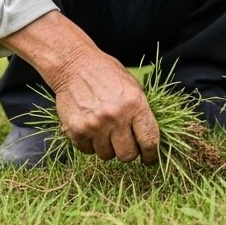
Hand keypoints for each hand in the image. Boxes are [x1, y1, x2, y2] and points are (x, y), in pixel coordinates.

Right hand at [0, 11, 159, 163]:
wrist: (74, 65)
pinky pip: (88, 151)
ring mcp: (94, 125)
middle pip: (127, 155)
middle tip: (124, 143)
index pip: (149, 140)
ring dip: (107, 147)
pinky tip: (90, 128)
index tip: (150, 159)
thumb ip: (141, 113)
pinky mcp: (76, 130)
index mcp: (135, 104)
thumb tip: (150, 141)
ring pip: (107, 155)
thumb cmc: (106, 74)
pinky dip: (90, 144)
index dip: (151, 155)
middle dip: (128, 152)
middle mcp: (116, 116)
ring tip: (104, 130)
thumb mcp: (132, 87)